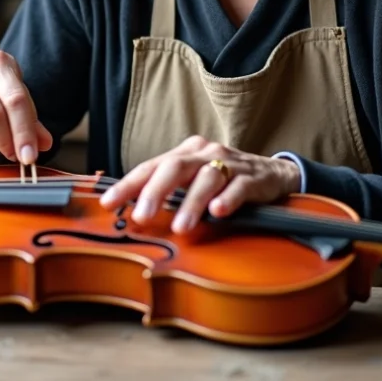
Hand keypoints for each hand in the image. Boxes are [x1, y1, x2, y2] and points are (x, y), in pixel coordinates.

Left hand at [97, 136, 300, 233]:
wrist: (273, 174)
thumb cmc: (224, 180)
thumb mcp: (192, 181)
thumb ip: (167, 192)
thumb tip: (131, 212)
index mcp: (185, 153)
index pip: (151, 166)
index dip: (128, 185)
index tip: (108, 203)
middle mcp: (205, 153)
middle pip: (176, 167)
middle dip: (156, 192)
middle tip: (141, 216)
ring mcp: (230, 164)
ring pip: (207, 179)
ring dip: (191, 203)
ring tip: (180, 227)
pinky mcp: (253, 178)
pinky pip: (239, 187)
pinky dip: (228, 199)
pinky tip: (218, 212)